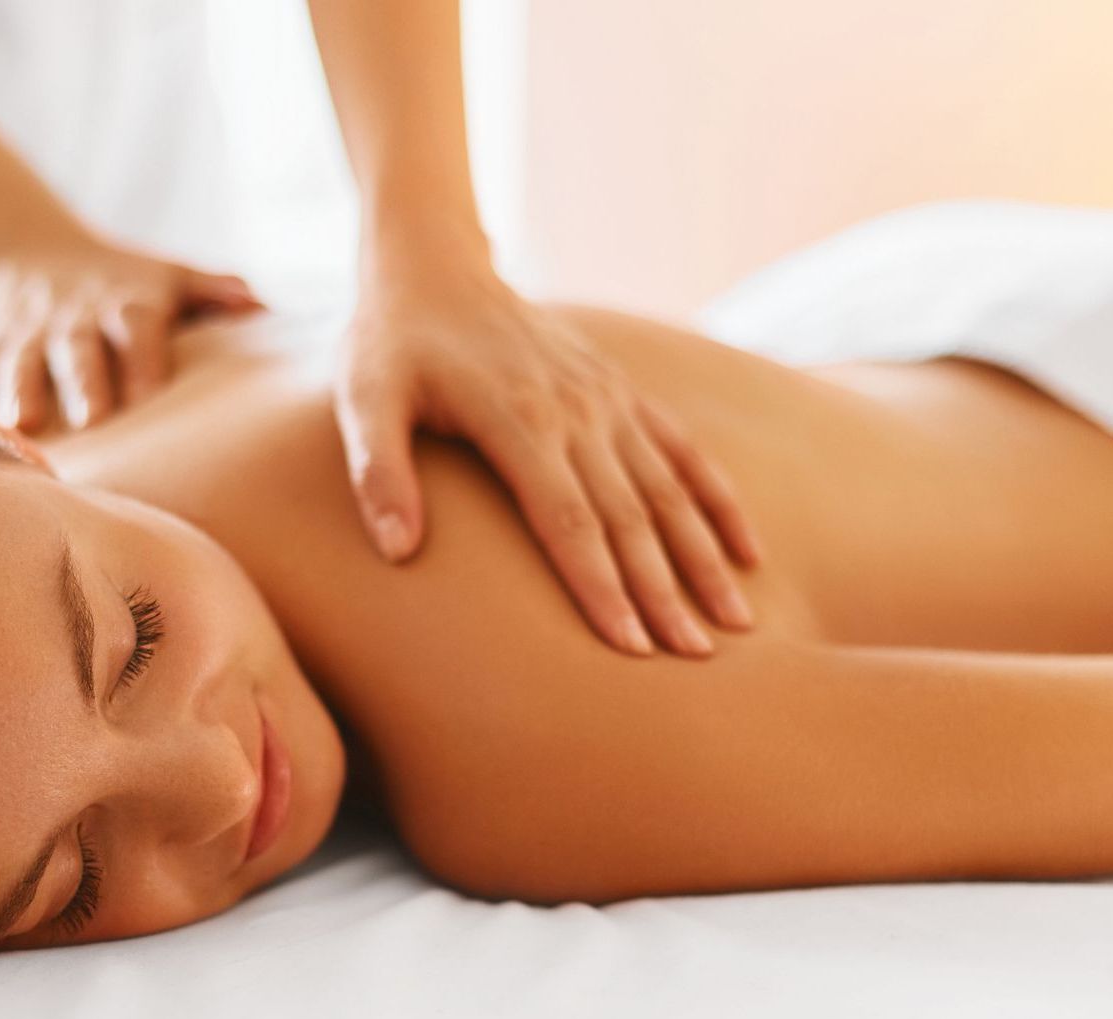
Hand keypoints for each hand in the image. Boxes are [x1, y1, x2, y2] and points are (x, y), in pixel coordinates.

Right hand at [0, 233, 261, 433]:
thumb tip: (263, 306)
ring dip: (21, 395)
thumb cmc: (118, 276)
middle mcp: (74, 320)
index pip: (137, 327)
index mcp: (125, 304)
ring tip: (23, 429)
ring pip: (20, 365)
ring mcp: (26, 336)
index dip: (143, 357)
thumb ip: (214, 290)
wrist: (22, 242)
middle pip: (78, 350)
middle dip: (83, 380)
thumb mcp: (166, 273)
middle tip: (94, 419)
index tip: (149, 394)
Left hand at [336, 258, 762, 656]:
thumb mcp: (363, 399)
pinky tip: (748, 553)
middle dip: (665, 593)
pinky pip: (683, 451)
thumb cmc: (390, 342)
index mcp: (517, 418)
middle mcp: (577, 410)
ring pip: (669, 491)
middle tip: (694, 659)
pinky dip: (718, 502)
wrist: (434, 264)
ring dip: (703, 559)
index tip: (630, 647)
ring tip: (735, 623)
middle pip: (630, 517)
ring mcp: (607, 400)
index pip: (569, 521)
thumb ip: (379, 473)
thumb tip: (397, 551)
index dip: (601, 587)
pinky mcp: (621, 392)